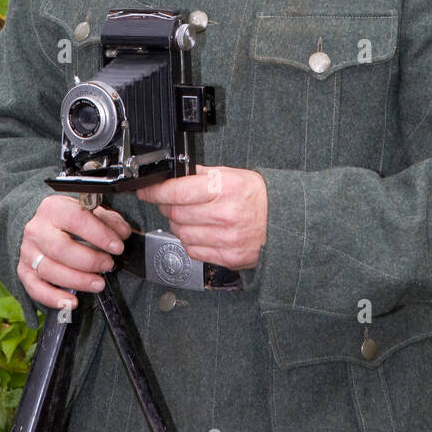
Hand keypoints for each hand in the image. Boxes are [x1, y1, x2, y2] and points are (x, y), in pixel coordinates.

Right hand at [18, 193, 132, 309]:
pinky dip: (54, 299)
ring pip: (49, 270)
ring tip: (98, 284)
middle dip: (89, 261)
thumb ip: (109, 221)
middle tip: (108, 265)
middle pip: (60, 249)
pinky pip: (35, 288)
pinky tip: (72, 302)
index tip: (117, 247)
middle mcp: (36, 229)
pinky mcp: (23, 270)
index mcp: (53, 208)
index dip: (99, 234)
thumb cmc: (71, 219)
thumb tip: (123, 234)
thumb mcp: (90, 212)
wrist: (42, 225)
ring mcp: (28, 251)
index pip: (76, 219)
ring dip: (77, 281)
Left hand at [135, 165, 267, 270]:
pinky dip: (190, 241)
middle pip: (175, 213)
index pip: (177, 191)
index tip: (146, 191)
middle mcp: (225, 214)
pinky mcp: (227, 257)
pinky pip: (193, 250)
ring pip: (181, 233)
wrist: (285, 222)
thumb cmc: (258, 197)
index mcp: (224, 187)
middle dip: (167, 206)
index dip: (155, 191)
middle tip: (171, 201)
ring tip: (192, 217)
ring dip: (179, 224)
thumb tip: (173, 175)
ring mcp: (226, 238)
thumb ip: (201, 174)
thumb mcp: (233, 174)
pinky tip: (201, 232)